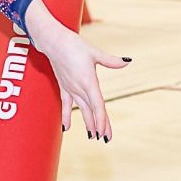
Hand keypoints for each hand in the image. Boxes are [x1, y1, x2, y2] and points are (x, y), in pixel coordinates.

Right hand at [23, 1, 128, 142]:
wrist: (53, 41)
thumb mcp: (94, 52)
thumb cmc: (74, 45)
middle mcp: (79, 88)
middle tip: (105, 139)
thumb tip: (127, 61)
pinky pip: (66, 104)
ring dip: (87, 122)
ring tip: (93, 136)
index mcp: (88, 81)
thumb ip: (111, 60)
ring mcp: (70, 88)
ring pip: (80, 109)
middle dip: (98, 125)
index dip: (102, 120)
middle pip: (91, 110)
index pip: (97, 105)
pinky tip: (66, 128)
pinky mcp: (64, 86)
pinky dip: (66, 115)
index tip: (105, 133)